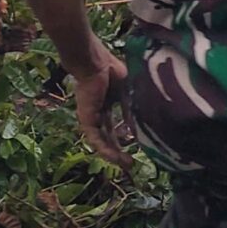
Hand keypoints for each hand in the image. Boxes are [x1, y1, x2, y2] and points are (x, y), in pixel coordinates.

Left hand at [69, 44, 132, 168]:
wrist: (93, 62)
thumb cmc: (109, 69)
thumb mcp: (127, 92)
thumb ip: (132, 108)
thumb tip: (140, 125)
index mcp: (108, 105)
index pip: (116, 126)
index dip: (126, 137)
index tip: (139, 146)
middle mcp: (98, 113)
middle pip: (109, 137)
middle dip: (119, 152)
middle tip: (130, 164)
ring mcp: (91, 117)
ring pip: (102, 141)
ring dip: (113, 154)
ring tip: (126, 165)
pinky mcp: (87, 119)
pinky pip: (96, 138)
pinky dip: (104, 148)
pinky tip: (114, 158)